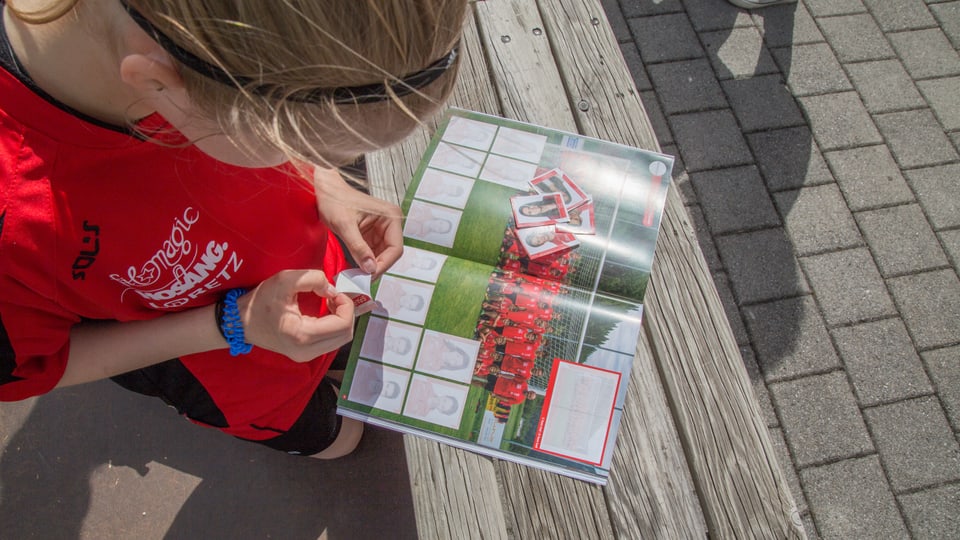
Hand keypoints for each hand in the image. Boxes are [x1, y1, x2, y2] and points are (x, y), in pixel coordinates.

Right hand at [238, 270, 353, 362]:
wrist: (240, 323)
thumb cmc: (260, 301)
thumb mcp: (284, 280)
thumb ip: (313, 279)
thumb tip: (332, 290)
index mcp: (302, 335)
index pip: (342, 325)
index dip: (346, 305)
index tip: (334, 291)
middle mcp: (306, 351)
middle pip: (346, 335)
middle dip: (346, 312)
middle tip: (334, 296)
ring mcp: (306, 356)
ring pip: (341, 339)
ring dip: (341, 318)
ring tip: (328, 302)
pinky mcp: (305, 355)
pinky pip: (332, 341)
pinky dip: (334, 325)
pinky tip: (324, 312)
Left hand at [313, 167, 403, 278]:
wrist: (323, 191)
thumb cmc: (334, 201)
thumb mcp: (345, 225)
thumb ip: (358, 247)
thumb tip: (370, 269)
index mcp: (391, 217)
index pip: (395, 248)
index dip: (383, 264)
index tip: (368, 277)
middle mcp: (390, 224)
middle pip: (390, 254)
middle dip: (376, 267)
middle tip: (361, 280)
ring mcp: (381, 230)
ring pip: (381, 256)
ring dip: (369, 267)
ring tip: (355, 277)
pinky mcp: (371, 236)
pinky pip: (371, 254)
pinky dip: (363, 263)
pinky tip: (353, 270)